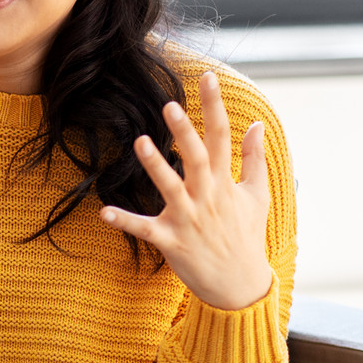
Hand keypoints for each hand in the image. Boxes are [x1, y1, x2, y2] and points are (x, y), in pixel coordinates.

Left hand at [102, 71, 272, 310]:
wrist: (241, 285)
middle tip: (169, 106)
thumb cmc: (246, 235)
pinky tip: (103, 211)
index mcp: (225, 183)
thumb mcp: (258, 195)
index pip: (222, 137)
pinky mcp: (172, 242)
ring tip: (140, 142)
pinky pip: (145, 229)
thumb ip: (254, 159)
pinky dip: (125, 221)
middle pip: (197, 159)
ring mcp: (189, 220)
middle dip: (184, 133)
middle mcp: (208, 198)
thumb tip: (258, 125)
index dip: (214, 107)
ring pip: (171, 188)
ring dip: (155, 166)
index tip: (208, 78)